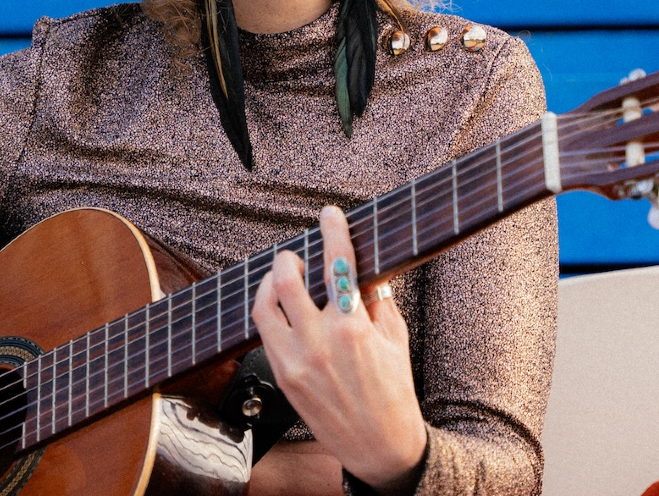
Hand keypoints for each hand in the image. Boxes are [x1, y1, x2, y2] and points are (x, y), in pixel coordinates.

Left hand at [251, 206, 428, 494]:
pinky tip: (279, 308)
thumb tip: (360, 269)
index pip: (337, 265)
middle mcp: (319, 342)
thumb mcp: (395, 338)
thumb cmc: (393, 390)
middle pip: (286, 280)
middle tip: (295, 255)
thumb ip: (375, 301)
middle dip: (288, 258)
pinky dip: (268, 313)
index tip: (329, 214)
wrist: (378, 444)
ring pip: (263, 306)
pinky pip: (264, 334)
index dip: (332, 232)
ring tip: (281, 278)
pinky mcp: (282, 377)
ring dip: (268, 283)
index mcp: (353, 328)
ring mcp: (295, 361)